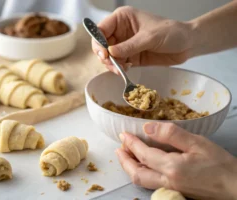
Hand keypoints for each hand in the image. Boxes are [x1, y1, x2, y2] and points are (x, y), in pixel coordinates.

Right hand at [92, 6, 193, 73]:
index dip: (99, 42)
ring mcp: (125, 45)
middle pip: (101, 45)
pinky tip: (126, 69)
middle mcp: (120, 31)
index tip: (104, 54)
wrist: (187, 44)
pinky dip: (119, 68)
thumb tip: (110, 53)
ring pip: (108, 56)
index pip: (101, 29)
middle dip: (105, 56)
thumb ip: (129, 46)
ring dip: (111, 65)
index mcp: (122, 19)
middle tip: (113, 65)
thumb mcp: (150, 37)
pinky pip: (118, 64)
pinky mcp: (130, 57)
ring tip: (121, 69)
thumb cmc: (172, 32)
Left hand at [116, 122, 236, 199]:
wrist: (235, 187)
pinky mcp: (176, 191)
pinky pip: (151, 183)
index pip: (144, 154)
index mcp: (172, 167)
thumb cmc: (220, 164)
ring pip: (142, 180)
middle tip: (119, 148)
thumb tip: (147, 128)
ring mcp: (171, 188)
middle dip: (124, 160)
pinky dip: (141, 172)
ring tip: (126, 156)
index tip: (123, 134)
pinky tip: (144, 165)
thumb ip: (171, 134)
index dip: (131, 143)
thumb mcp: (197, 143)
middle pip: (137, 173)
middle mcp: (167, 181)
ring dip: (130, 167)